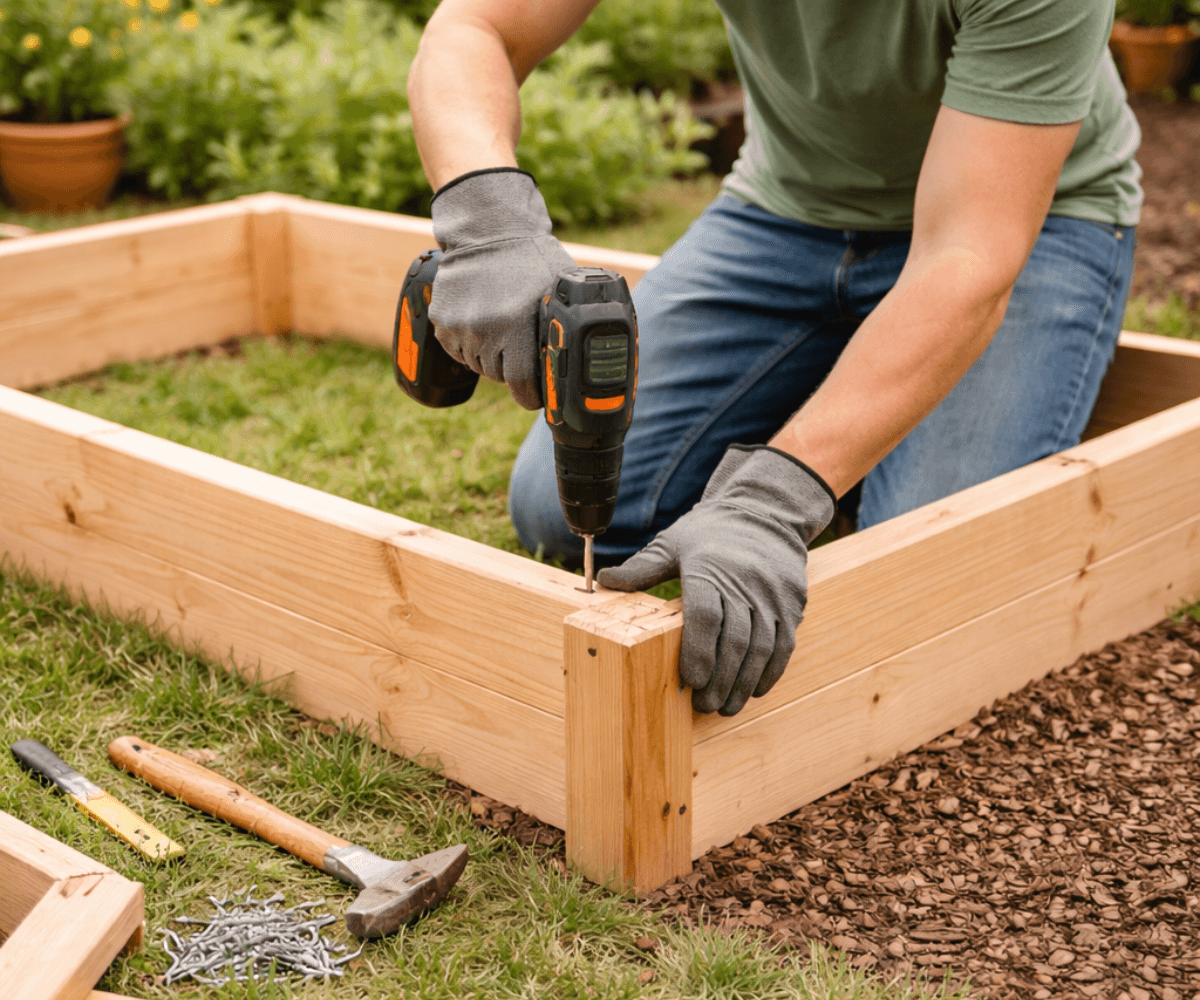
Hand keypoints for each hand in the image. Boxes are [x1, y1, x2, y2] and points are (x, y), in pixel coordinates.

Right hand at [428, 168, 576, 409]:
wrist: (488, 228)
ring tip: (501, 331)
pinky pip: (456, 348)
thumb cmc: (531, 258)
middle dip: (511, 370)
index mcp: (517, 326)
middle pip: (498, 375)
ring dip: (489, 357)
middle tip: (520, 350)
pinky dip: (468, 343)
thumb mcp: (560, 288)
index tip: (535, 397)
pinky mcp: (441, 320)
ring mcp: (459, 326)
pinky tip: (481, 322)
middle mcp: (485, 330)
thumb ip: (569, 322)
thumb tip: (591, 352)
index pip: (520, 384)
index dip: (529, 395)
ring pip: (476, 364)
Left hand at [597, 445, 835, 715]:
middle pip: (735, 638)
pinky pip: (784, 644)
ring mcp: (772, 595)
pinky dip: (769, 671)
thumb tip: (602, 581)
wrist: (765, 512)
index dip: (698, 651)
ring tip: (727, 706)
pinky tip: (753, 689)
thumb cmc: (711, 532)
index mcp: (710, 568)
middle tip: (705, 705)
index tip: (691, 681)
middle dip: (720, 678)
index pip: (706, 615)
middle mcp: (745, 582)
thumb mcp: (672, 543)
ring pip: (762, 647)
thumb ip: (641, 568)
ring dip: (744, 682)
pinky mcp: (791, 604)